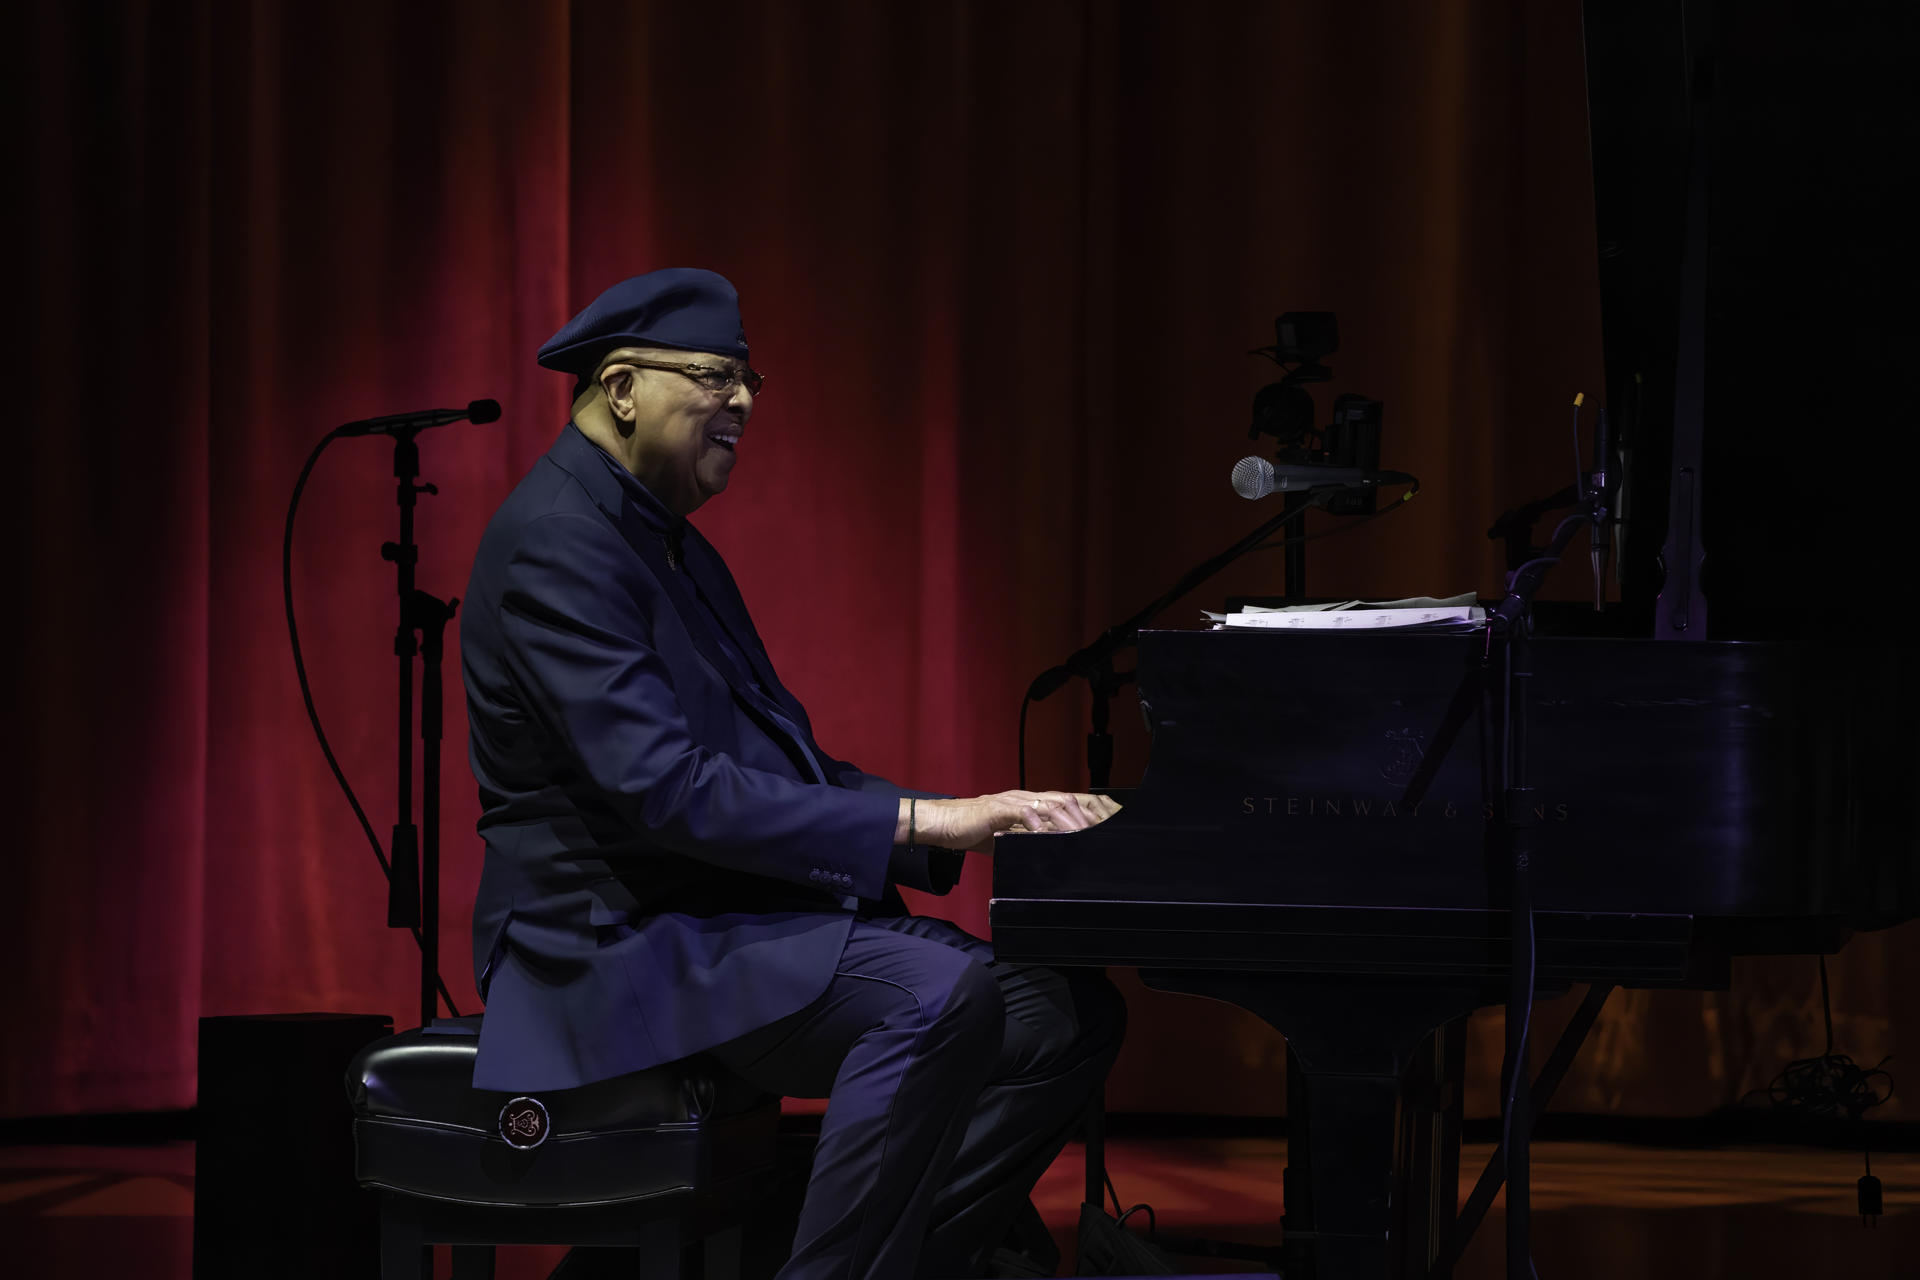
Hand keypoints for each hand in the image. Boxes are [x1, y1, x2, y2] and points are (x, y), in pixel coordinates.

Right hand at [907, 791, 1115, 853]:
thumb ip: (1028, 842)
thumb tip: (1049, 857)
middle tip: (1101, 833)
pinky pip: (1020, 812)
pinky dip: (1036, 822)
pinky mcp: (995, 809)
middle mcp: (1024, 799)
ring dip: (1067, 821)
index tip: (1103, 828)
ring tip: (1081, 835)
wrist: (942, 823)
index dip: (1085, 813)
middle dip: (1085, 817)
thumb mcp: (1008, 839)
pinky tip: (1045, 833)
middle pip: (1063, 801)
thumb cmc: (973, 831)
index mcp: (1029, 804)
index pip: (1064, 803)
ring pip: (1047, 805)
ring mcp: (1011, 802)